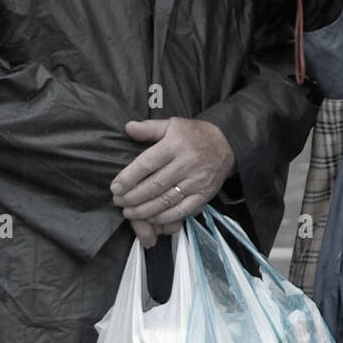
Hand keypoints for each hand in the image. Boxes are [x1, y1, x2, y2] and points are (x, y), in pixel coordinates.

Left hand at [111, 117, 236, 243]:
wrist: (227, 144)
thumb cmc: (194, 134)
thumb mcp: (172, 124)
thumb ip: (149, 128)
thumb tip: (128, 127)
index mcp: (176, 144)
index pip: (148, 163)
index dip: (129, 177)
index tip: (115, 187)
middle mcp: (186, 163)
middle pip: (155, 185)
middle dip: (133, 197)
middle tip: (118, 201)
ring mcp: (197, 181)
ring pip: (166, 200)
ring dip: (144, 210)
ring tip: (129, 212)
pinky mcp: (204, 194)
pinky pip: (182, 210)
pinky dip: (164, 217)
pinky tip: (150, 217)